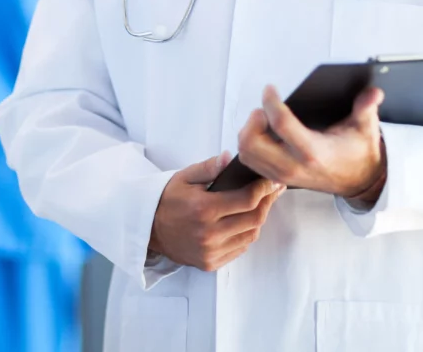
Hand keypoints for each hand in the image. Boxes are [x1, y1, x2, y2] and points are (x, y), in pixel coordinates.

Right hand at [149, 153, 284, 271]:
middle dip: (268, 202)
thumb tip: (230, 158)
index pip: (247, 199)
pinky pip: (240, 248)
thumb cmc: (168, 199)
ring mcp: (211, 252)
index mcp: (204, 209)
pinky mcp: (210, 263)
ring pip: (250, 235)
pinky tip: (245, 221)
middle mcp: (209, 234)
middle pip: (254, 219)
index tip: (272, 180)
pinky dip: (247, 234)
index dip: (265, 188)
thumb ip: (209, 167)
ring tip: (260, 203)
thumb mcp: (185, 176)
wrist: (149, 229)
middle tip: (273, 189)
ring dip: (259, 218)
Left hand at [238, 85, 387, 202]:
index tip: (269, 89)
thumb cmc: (359, 153)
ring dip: (247, 133)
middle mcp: (294, 166)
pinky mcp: (279, 178)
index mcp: (314, 151)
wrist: (360, 182)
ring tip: (261, 118)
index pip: (281, 125)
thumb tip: (373, 92)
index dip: (271, 103)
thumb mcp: (367, 129)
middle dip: (252, 121)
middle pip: (252, 144)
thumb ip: (367, 108)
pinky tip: (263, 132)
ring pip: (247, 154)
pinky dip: (250, 146)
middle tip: (263, 108)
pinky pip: (252, 162)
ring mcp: (284, 175)